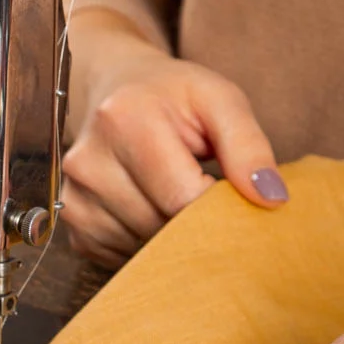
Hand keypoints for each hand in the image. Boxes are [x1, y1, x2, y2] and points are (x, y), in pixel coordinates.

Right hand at [61, 8, 286, 268]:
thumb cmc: (172, 95)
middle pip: (160, 229)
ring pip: (141, 250)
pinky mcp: (72, 219)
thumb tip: (272, 199)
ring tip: (177, 197)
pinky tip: (152, 209)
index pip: (183, 199)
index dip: (218, 209)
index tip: (232, 197)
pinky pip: (120, 257)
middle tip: (209, 197)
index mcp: (125, 119)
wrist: (115, 86)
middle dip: (196, 225)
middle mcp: (89, 160)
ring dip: (170, 237)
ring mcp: (74, 194)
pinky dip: (145, 243)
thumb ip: (249, 145)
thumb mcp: (219, 99)